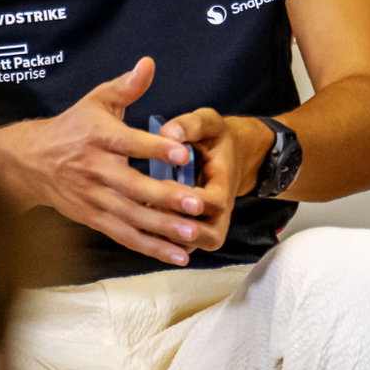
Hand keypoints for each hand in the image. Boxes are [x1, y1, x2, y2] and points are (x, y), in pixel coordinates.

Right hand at [0, 57, 207, 266]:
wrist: (31, 162)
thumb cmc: (73, 126)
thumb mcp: (96, 100)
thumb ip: (126, 86)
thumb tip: (149, 63)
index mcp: (98, 137)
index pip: (130, 143)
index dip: (156, 148)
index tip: (184, 152)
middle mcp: (95, 170)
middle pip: (133, 186)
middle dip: (166, 197)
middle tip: (198, 203)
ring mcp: (94, 198)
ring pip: (131, 217)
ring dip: (162, 228)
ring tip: (192, 234)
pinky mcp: (93, 219)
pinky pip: (125, 236)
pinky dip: (151, 248)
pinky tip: (178, 256)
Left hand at [156, 109, 273, 252]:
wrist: (231, 155)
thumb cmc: (215, 138)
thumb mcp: (207, 123)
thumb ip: (189, 126)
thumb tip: (166, 132)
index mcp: (225, 185)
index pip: (216, 203)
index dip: (191, 199)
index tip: (166, 182)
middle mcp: (220, 212)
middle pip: (210, 236)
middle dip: (181, 229)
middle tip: (154, 210)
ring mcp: (208, 224)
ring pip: (192, 246)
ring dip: (167, 239)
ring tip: (142, 218)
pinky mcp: (194, 230)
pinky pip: (178, 247)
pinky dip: (160, 241)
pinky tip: (137, 223)